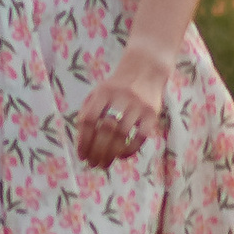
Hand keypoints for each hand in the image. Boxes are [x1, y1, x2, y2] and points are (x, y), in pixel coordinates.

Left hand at [73, 51, 168, 170]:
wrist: (146, 68)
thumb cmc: (117, 87)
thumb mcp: (99, 92)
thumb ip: (88, 111)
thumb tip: (82, 143)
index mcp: (103, 92)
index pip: (88, 119)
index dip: (83, 140)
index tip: (81, 155)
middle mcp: (120, 97)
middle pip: (105, 130)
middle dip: (97, 151)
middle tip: (93, 164)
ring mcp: (138, 105)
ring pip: (122, 135)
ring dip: (111, 154)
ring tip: (104, 164)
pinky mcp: (152, 113)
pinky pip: (141, 136)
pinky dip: (130, 150)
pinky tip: (122, 156)